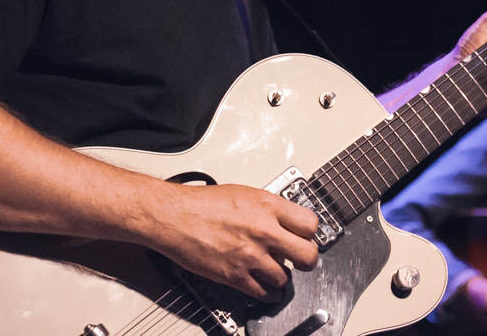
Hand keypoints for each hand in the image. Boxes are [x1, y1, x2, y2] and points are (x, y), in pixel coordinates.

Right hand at [149, 182, 319, 300]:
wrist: (174, 217)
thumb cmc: (203, 203)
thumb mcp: (245, 193)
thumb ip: (269, 208)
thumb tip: (284, 219)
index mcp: (269, 206)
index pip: (311, 224)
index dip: (310, 233)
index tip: (306, 237)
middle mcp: (264, 231)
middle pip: (308, 254)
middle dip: (306, 259)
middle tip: (300, 259)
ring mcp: (251, 255)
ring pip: (285, 277)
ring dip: (282, 276)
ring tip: (275, 270)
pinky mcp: (235, 275)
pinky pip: (262, 292)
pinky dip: (266, 293)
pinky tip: (265, 287)